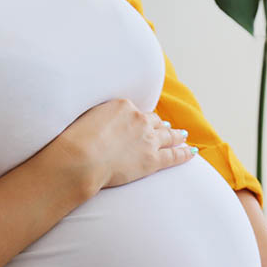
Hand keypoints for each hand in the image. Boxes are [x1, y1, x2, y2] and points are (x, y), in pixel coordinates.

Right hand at [45, 98, 193, 197]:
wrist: (81, 159)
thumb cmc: (75, 141)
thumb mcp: (86, 118)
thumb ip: (99, 116)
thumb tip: (100, 121)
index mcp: (124, 106)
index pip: (137, 111)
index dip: (141, 118)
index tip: (143, 121)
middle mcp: (140, 120)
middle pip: (155, 122)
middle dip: (161, 125)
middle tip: (167, 127)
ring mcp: (149, 140)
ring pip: (168, 136)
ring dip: (176, 136)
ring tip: (182, 136)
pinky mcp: (153, 160)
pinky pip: (174, 155)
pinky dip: (184, 153)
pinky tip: (191, 152)